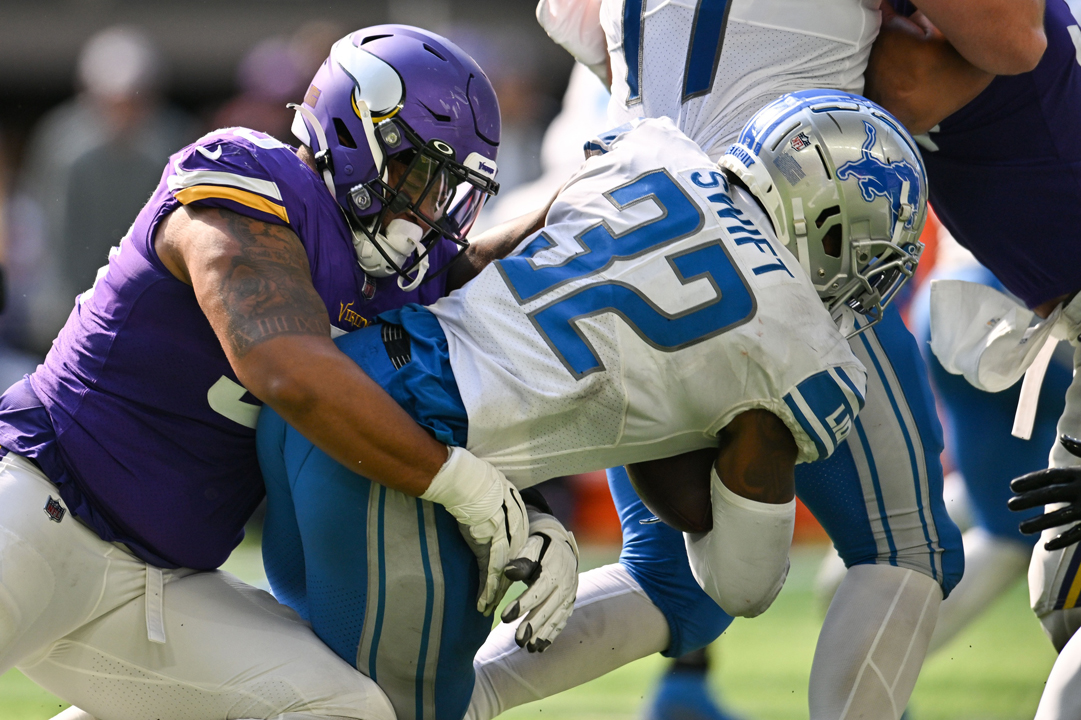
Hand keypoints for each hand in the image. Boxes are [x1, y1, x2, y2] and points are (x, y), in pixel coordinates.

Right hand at [420, 446, 528, 614]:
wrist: (466, 479)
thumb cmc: (471, 480)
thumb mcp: (489, 493)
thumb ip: (491, 506)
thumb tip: (483, 509)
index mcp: (517, 515)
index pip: (514, 547)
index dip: (508, 565)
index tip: (502, 579)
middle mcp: (516, 529)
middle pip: (512, 563)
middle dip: (503, 584)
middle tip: (496, 602)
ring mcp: (506, 538)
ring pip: (503, 572)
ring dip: (494, 593)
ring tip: (487, 609)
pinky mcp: (492, 546)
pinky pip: (492, 573)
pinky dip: (488, 590)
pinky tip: (483, 604)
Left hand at [501, 508, 578, 651]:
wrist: (563, 549)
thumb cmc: (540, 549)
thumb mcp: (531, 548)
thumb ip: (522, 560)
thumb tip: (508, 571)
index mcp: (554, 569)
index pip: (538, 589)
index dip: (522, 604)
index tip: (505, 617)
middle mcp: (565, 585)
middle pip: (549, 607)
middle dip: (534, 625)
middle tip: (518, 640)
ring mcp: (569, 596)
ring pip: (556, 618)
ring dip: (543, 634)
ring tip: (529, 648)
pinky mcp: (569, 604)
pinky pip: (561, 621)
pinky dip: (551, 635)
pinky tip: (540, 647)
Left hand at [1009, 435, 1080, 550]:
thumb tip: (1063, 438)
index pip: (1050, 476)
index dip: (1030, 480)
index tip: (1012, 485)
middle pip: (1050, 494)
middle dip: (1028, 500)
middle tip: (1009, 505)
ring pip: (1060, 516)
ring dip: (1040, 523)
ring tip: (1021, 528)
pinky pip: (1078, 533)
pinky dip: (1063, 539)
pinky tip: (1047, 545)